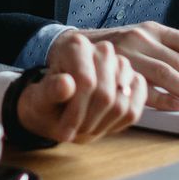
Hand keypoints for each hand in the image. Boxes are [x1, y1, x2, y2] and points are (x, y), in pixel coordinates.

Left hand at [15, 30, 146, 142]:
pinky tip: (105, 122)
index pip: (85, 81)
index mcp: (76, 45)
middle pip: (106, 92)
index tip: (64, 132)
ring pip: (123, 98)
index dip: (76, 112)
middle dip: (89, 121)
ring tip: (86, 128)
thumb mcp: (39, 98)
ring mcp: (120, 62)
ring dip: (104, 122)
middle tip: (75, 133)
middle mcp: (101, 49)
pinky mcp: (133, 76)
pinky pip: (139, 97)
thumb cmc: (48, 98)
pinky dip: (124, 115)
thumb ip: (50, 91)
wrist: (58, 100)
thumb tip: (66, 84)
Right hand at [74, 22, 178, 110]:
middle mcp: (142, 38)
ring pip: (169, 74)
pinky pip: (145, 88)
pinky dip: (164, 99)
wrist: (69, 48)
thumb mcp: (139, 40)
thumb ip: (164, 51)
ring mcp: (129, 54)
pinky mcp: (116, 72)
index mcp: (153, 29)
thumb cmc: (111, 49)